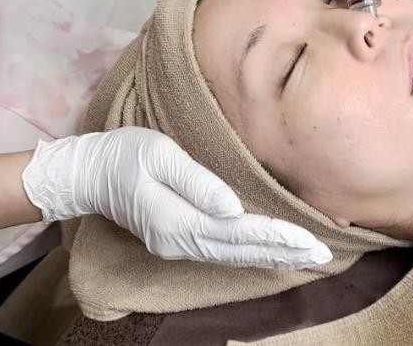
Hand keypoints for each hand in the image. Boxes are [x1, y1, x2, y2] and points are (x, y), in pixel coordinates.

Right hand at [21, 127, 331, 268]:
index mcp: (177, 221)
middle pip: (242, 250)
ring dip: (272, 256)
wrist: (88, 174)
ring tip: (307, 257)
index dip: (276, 235)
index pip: (238, 231)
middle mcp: (179, 241)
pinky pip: (222, 252)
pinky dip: (251, 253)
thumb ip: (195, 181)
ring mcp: (177, 245)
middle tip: (324, 256)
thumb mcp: (158, 154)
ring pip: (234, 255)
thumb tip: (233, 208)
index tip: (309, 240)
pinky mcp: (176, 240)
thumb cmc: (123, 154)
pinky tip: (271, 252)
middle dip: (284, 253)